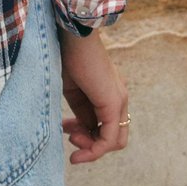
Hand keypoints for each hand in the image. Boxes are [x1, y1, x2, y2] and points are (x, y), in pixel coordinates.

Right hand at [58, 26, 128, 163]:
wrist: (74, 37)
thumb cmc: (70, 57)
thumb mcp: (74, 91)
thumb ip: (83, 112)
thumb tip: (86, 130)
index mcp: (110, 94)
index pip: (106, 126)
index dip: (87, 134)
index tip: (66, 129)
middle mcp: (120, 99)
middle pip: (115, 137)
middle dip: (91, 143)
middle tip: (70, 137)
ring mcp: (119, 101)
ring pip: (115, 141)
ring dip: (91, 146)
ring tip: (71, 138)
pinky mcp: (114, 103)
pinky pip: (109, 138)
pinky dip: (94, 148)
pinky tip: (76, 145)